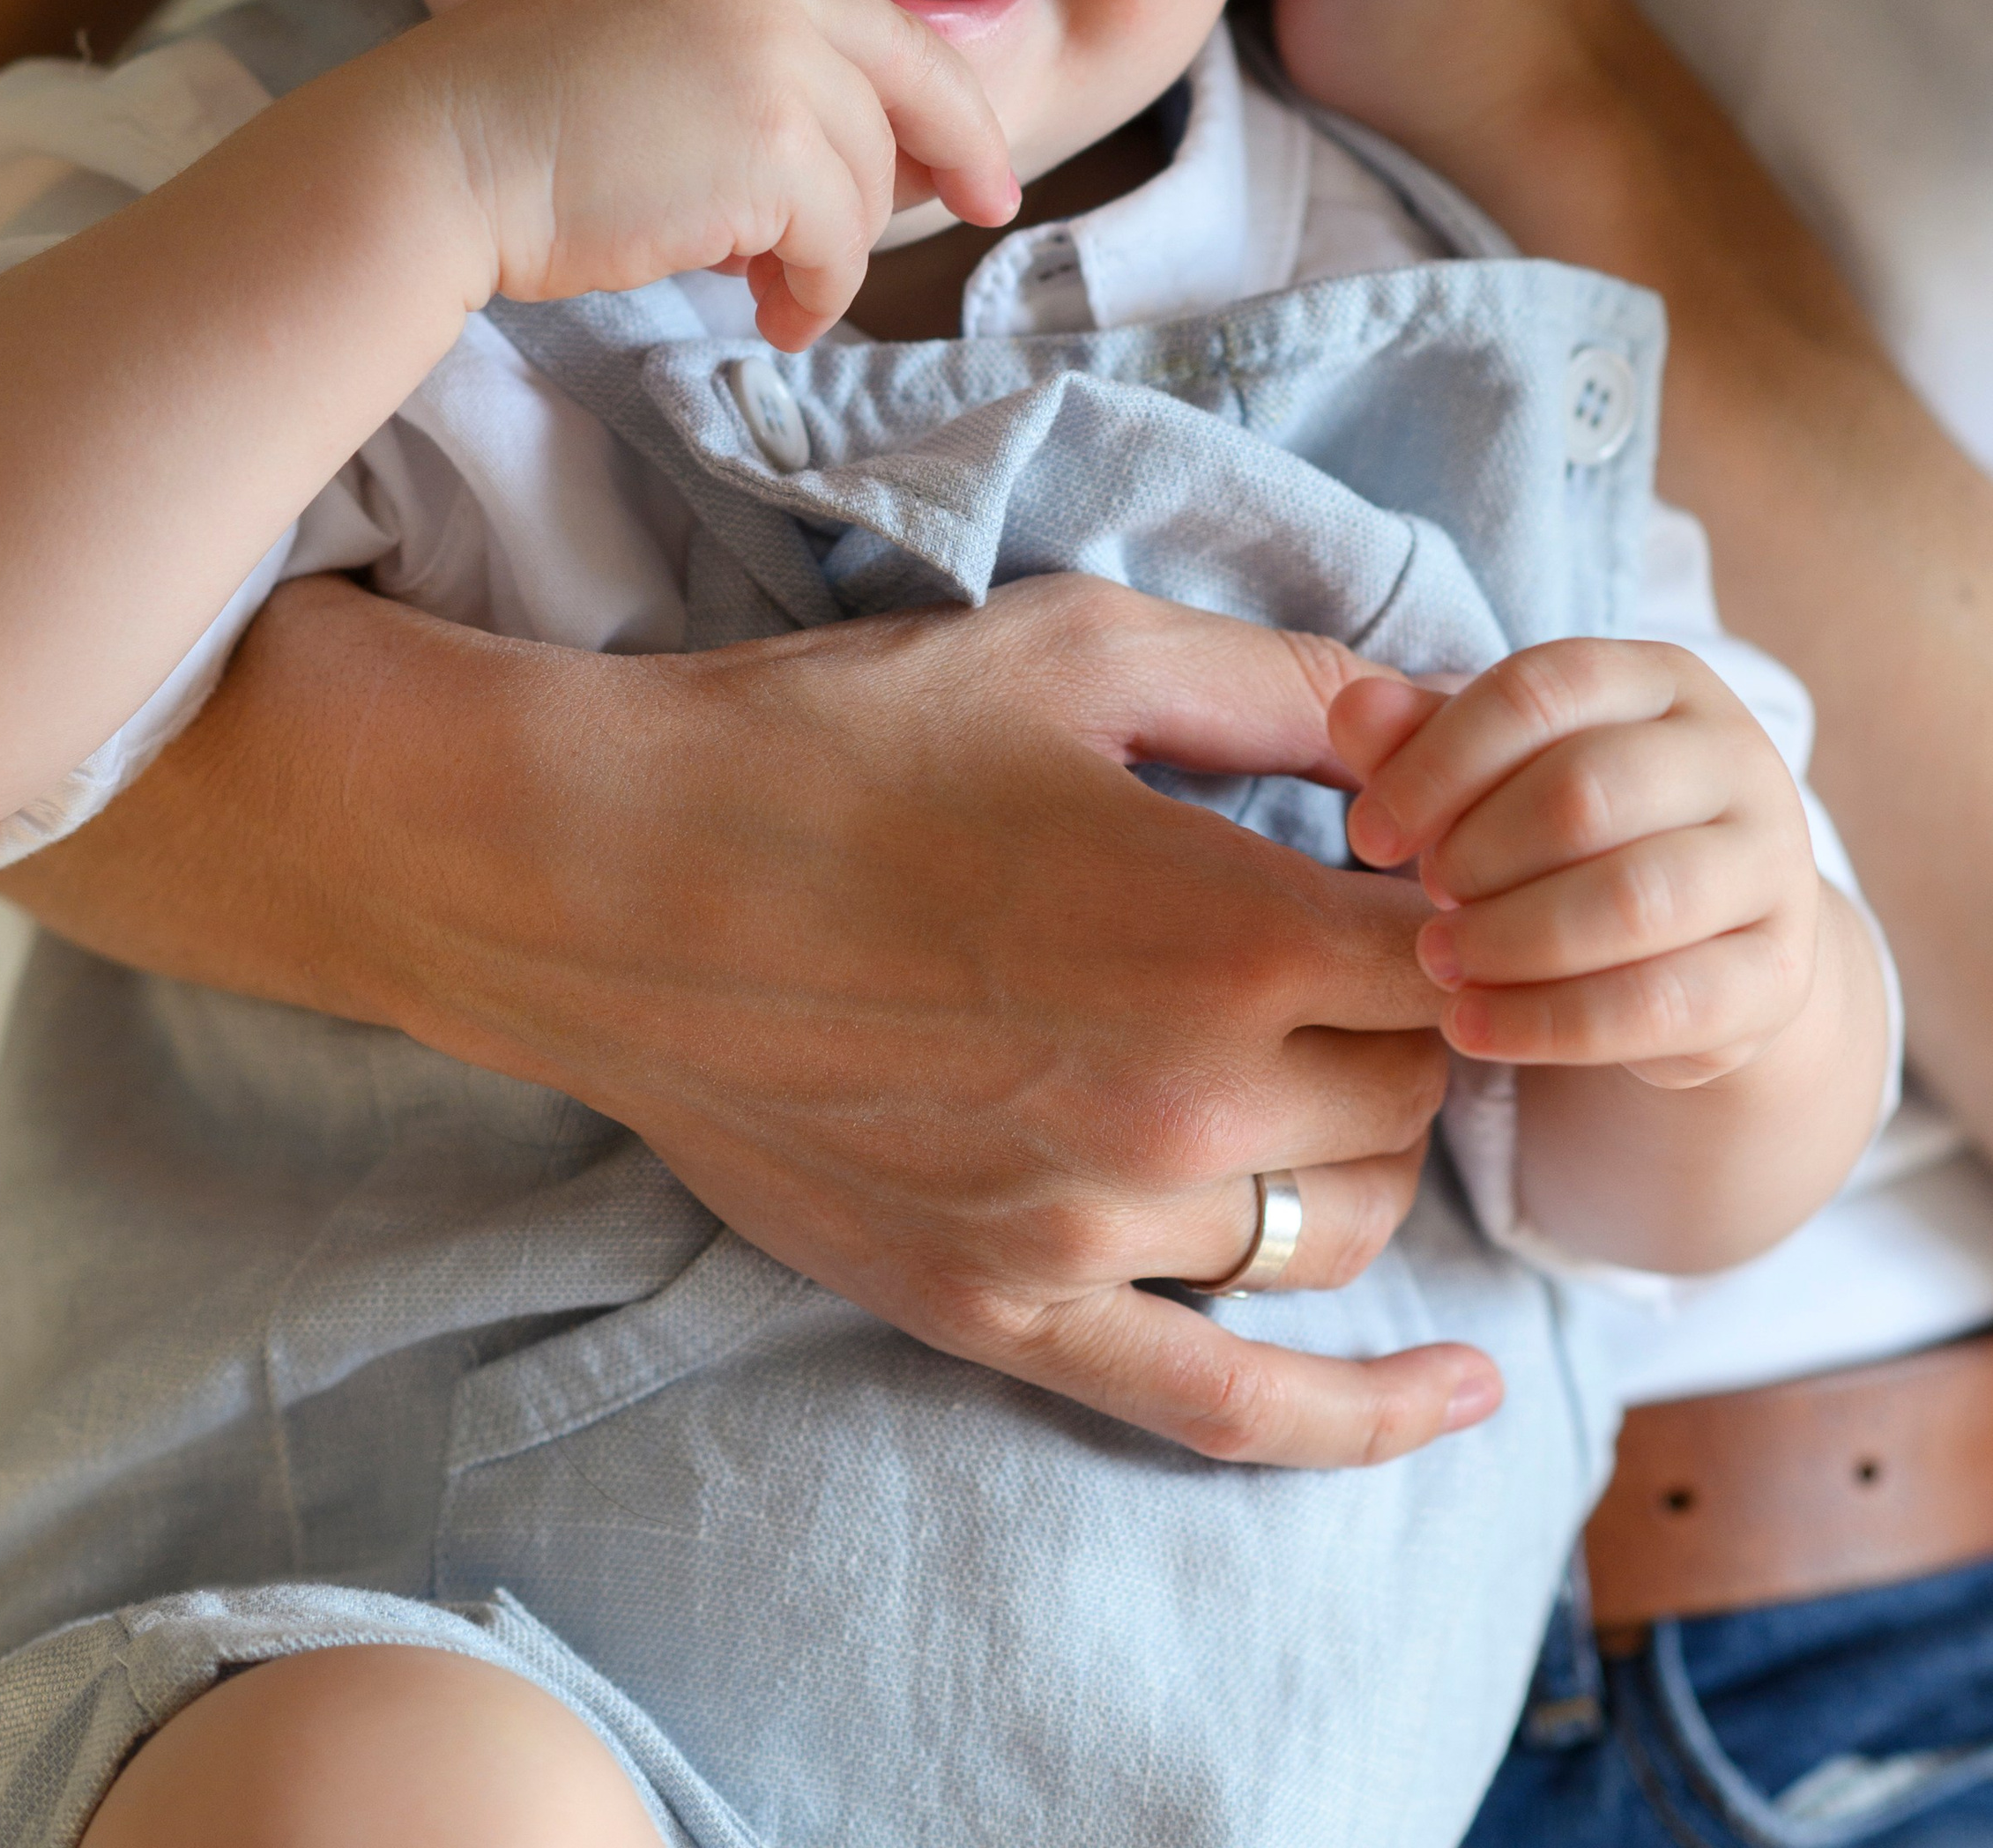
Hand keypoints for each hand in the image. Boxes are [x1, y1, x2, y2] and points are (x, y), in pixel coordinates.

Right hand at [9, 571, 1502, 1465]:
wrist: (609, 875)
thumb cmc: (839, 739)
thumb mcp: (1074, 650)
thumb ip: (1283, 686)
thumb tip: (1434, 725)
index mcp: (1227, 931)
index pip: (1450, 952)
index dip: (1442, 897)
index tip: (1396, 862)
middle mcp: (1188, 1103)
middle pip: (1409, 1092)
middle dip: (1397, 1012)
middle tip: (1324, 941)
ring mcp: (1097, 1228)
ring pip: (1341, 1228)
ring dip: (1355, 1147)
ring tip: (1292, 1062)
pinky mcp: (1004, 1309)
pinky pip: (1227, 1406)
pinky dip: (1362, 1416)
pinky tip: (1459, 1394)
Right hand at [406, 0, 1018, 344]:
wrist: (432, 158)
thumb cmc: (509, 124)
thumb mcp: (637, 42)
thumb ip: (741, 63)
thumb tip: (853, 159)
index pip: (866, 10)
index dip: (928, 83)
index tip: (968, 145)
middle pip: (909, 77)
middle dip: (952, 154)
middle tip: (981, 209)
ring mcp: (775, 57)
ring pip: (872, 174)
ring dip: (839, 248)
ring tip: (782, 292)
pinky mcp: (775, 148)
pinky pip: (843, 239)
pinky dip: (822, 290)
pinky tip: (779, 315)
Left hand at [1335, 642, 1820, 1087]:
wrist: (1705, 938)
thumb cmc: (1573, 830)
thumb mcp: (1498, 769)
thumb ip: (1422, 737)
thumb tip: (1349, 712)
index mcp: (1664, 680)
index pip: (1541, 691)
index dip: (1436, 762)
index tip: (1367, 834)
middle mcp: (1738, 757)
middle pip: (1587, 792)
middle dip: (1478, 853)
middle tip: (1424, 895)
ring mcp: (1773, 868)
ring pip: (1632, 901)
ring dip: (1510, 939)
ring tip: (1439, 961)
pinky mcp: (1779, 976)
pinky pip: (1661, 1005)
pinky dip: (1548, 1024)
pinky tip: (1472, 1027)